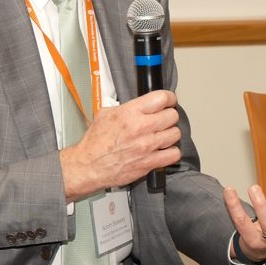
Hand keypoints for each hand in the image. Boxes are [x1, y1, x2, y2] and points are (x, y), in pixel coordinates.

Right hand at [62, 90, 181, 198]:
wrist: (89, 166)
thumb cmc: (95, 143)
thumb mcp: (105, 114)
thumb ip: (126, 107)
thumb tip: (139, 105)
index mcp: (130, 112)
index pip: (162, 98)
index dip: (169, 98)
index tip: (169, 101)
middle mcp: (141, 127)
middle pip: (172, 115)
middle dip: (169, 116)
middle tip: (163, 120)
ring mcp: (147, 146)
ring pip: (175, 134)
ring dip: (170, 134)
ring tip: (162, 136)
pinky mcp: (150, 162)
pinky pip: (174, 154)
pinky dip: (171, 152)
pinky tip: (163, 150)